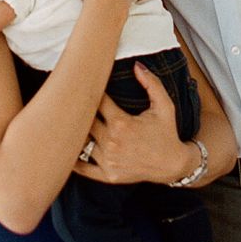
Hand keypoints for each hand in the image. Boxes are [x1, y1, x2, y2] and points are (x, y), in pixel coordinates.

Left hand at [76, 62, 188, 185]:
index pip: (95, 102)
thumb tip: (137, 65)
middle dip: (79, 111)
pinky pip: (83, 168)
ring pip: (82, 143)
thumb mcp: (164, 106)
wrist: (173, 164)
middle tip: (71, 102)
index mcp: (121, 122)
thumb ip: (151, 84)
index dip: (89, 92)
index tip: (85, 86)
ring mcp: (108, 160)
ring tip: (69, 123)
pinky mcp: (108, 175)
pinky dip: (73, 160)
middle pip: (84, 121)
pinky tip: (67, 150)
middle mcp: (112, 142)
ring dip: (77, 133)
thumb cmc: (166, 132)